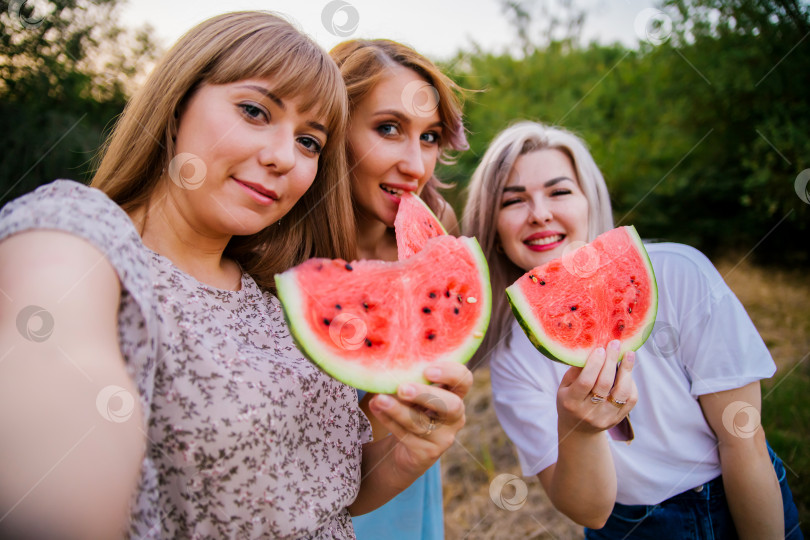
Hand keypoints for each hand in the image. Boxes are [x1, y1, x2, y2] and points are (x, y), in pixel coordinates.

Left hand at [367, 361, 470, 479]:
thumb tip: (387, 364)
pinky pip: (407, 436)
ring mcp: (444, 437)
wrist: (406, 450)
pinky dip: (389, 421)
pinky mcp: (428, 453)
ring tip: (379, 399)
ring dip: (398, 409)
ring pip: (422, 422)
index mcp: (456, 394)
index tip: (427, 370)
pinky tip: (376, 408)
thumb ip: (410, 378)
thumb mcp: (415, 393)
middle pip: (451, 405)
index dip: (450, 373)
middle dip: (426, 394)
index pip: (464, 379)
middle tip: (402, 388)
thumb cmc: (412, 409)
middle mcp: (456, 417)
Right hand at [556, 340, 636, 434]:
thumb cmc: (569, 400)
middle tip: (615, 344)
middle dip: (611, 361)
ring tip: (629, 354)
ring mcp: (605, 418)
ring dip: (627, 371)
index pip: (585, 381)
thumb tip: (593, 348)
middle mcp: (588, 412)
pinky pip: (630, 400)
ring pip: (621, 393)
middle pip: (604, 384)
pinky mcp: (617, 419)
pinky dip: (631, 384)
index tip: (600, 348)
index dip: (595, 364)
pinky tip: (628, 372)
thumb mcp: (564, 386)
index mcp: (571, 402)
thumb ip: (577, 370)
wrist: (578, 429)